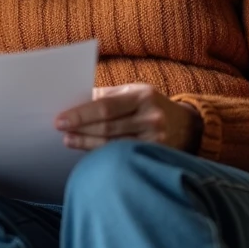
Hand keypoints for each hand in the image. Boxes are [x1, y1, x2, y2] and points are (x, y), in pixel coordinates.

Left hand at [56, 84, 201, 152]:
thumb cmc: (150, 105)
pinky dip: (102, 153)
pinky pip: (122, 155)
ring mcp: (155, 139)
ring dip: (87, 143)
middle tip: (60, 130)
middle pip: (107, 127)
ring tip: (69, 140)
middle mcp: (151, 117)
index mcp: (142, 96)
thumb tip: (74, 101)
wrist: (187, 125)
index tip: (61, 119)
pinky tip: (88, 151)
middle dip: (80, 129)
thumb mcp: (133, 92)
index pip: (105, 106)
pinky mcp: (155, 155)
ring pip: (113, 144)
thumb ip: (107, 95)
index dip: (81, 114)